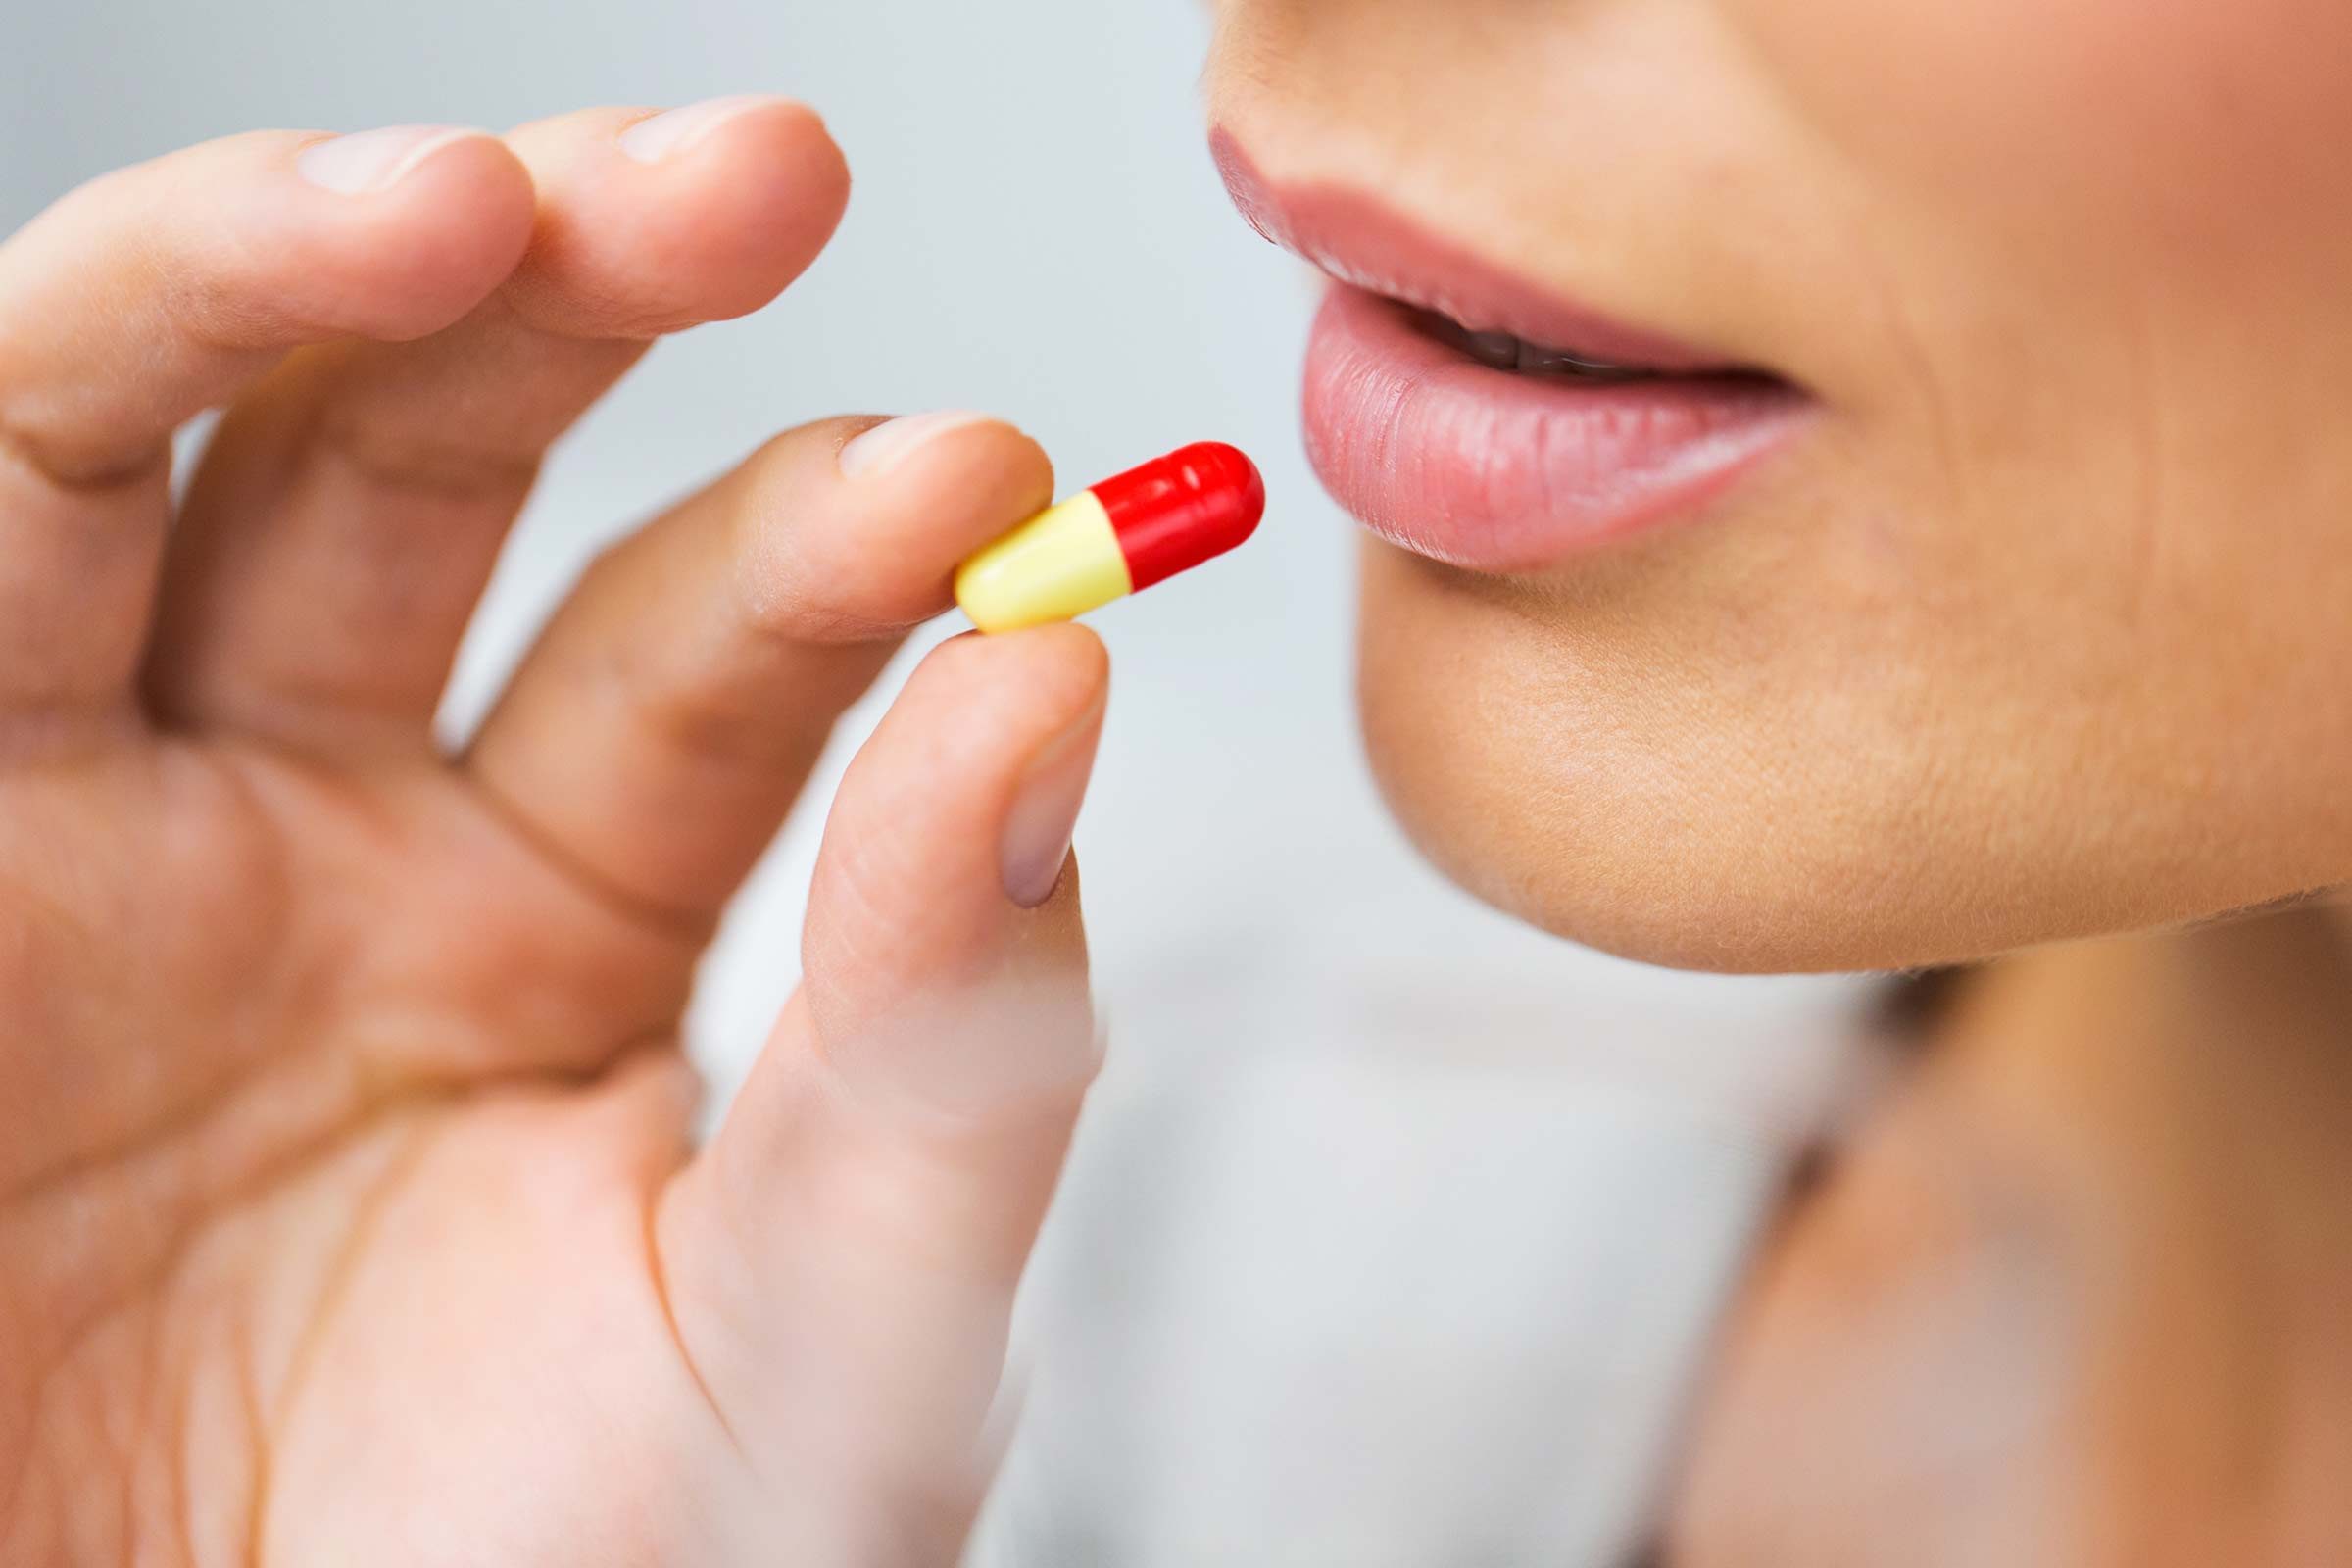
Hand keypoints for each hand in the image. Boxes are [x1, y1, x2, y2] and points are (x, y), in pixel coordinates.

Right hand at [0, 103, 1107, 1564]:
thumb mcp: (825, 1353)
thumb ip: (953, 1049)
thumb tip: (1056, 686)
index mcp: (563, 907)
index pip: (714, 636)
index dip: (840, 535)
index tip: (991, 481)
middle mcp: (313, 825)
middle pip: (424, 456)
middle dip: (571, 290)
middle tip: (757, 171)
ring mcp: (74, 843)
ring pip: (128, 456)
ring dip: (266, 289)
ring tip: (454, 204)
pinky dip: (9, 461)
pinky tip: (124, 370)